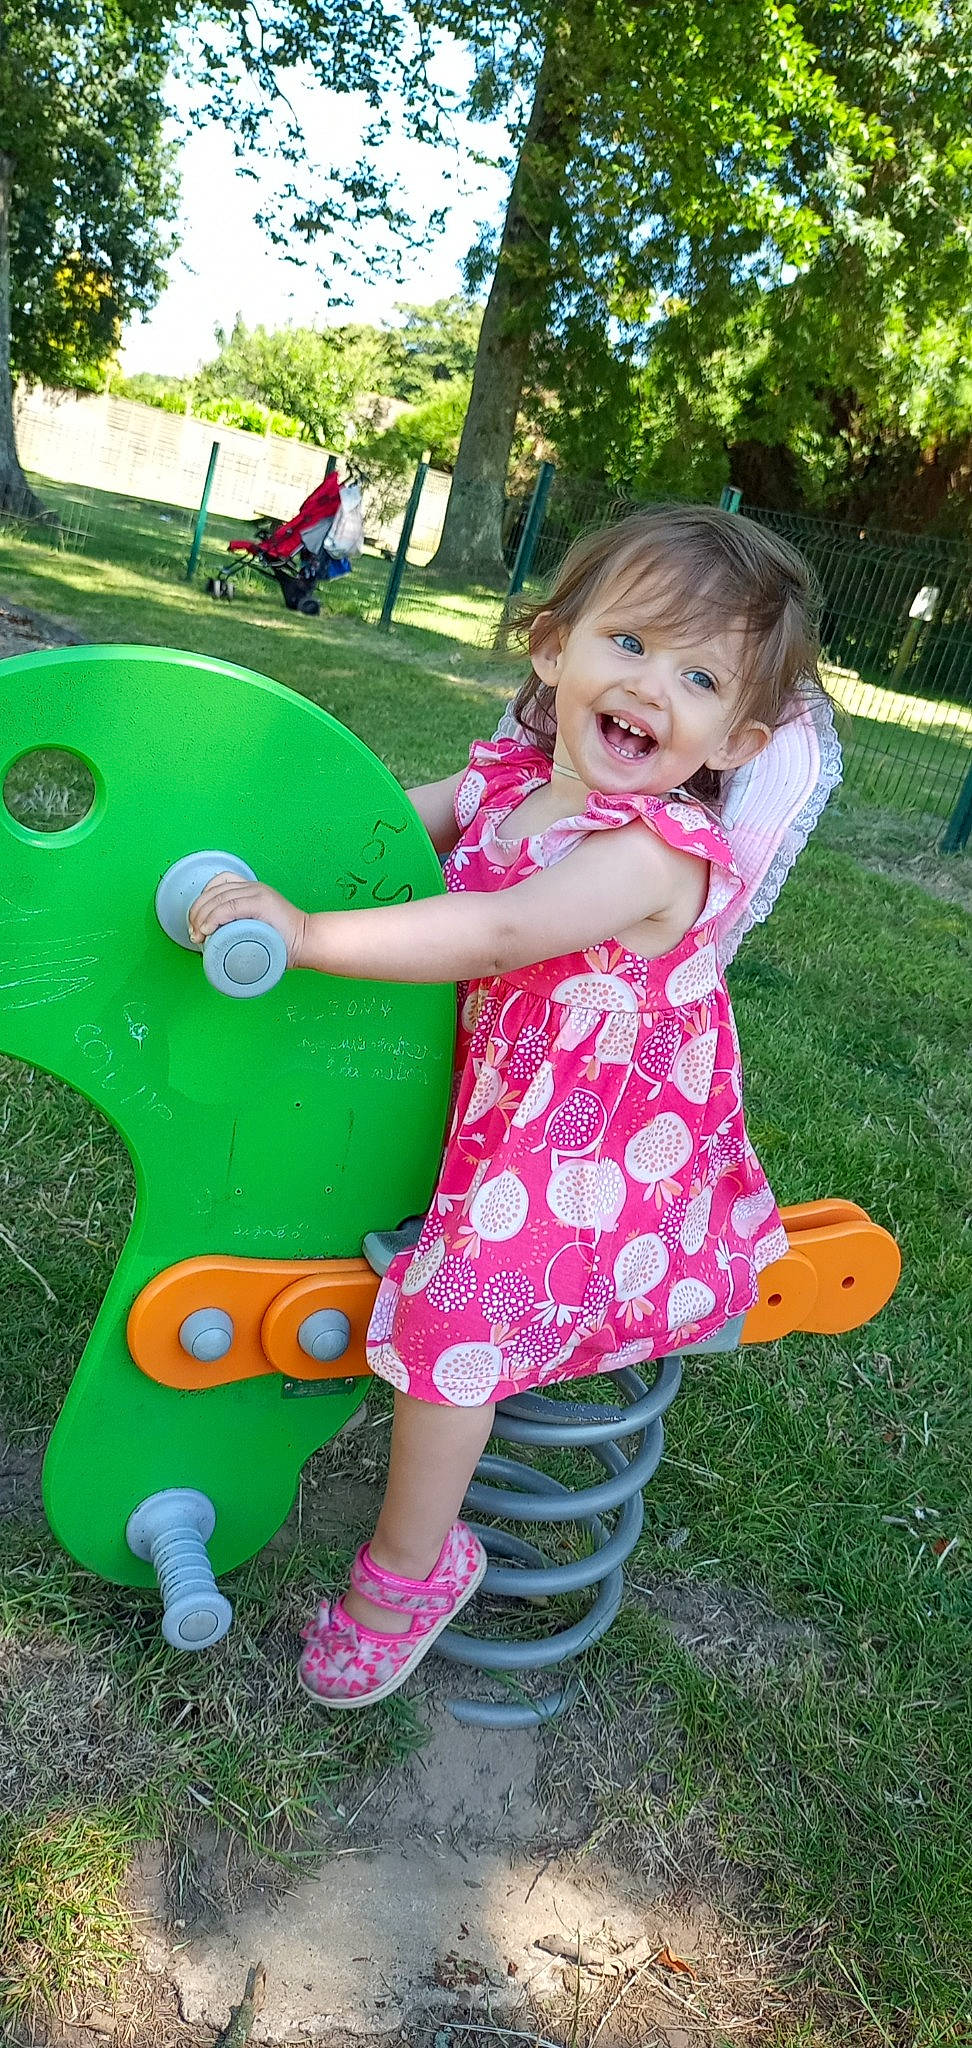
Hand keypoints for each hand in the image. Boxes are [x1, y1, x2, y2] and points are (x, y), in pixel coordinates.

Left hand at [188, 872, 308, 969]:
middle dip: (196, 912)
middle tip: (194, 933)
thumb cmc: (284, 941)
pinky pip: (229, 906)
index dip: (200, 901)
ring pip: (218, 898)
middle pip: (213, 892)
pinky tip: (207, 929)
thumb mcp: (257, 926)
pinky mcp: (261, 903)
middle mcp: (253, 887)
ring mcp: (258, 893)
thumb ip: (240, 926)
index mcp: (251, 890)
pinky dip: (214, 917)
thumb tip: (214, 940)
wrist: (308, 943)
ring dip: (201, 917)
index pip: (217, 885)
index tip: (195, 922)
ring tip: (198, 935)